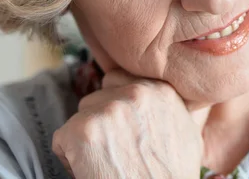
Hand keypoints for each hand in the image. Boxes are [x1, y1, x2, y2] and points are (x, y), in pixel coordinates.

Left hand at [52, 70, 203, 178]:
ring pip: (80, 117)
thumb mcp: (187, 134)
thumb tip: (156, 102)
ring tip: (107, 161)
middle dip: (100, 121)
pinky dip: (70, 159)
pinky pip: (61, 139)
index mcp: (160, 90)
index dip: (115, 104)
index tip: (121, 126)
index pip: (118, 79)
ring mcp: (108, 110)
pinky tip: (91, 170)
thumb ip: (168, 109)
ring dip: (87, 138)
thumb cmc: (172, 177)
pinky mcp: (84, 130)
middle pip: (96, 97)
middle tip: (116, 149)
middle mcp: (135, 93)